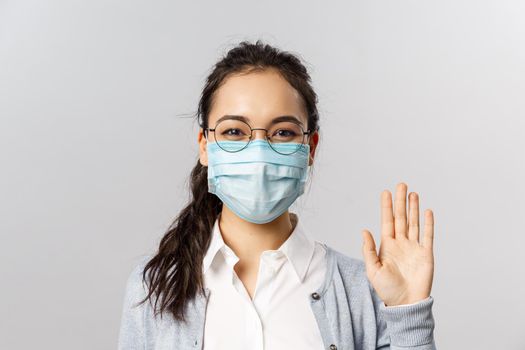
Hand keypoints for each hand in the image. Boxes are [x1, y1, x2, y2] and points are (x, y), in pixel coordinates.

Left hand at [361, 182, 434, 305]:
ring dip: (414, 208)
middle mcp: (401, 243)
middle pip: (401, 217)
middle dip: (400, 201)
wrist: (405, 304)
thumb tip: (364, 231)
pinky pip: (427, 236)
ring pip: (414, 223)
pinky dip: (428, 224)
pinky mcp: (426, 254)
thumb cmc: (386, 290)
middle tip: (401, 184)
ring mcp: (414, 248)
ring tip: (413, 193)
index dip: (387, 207)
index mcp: (387, 245)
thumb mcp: (372, 270)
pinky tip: (427, 211)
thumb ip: (368, 250)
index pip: (387, 221)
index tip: (385, 192)